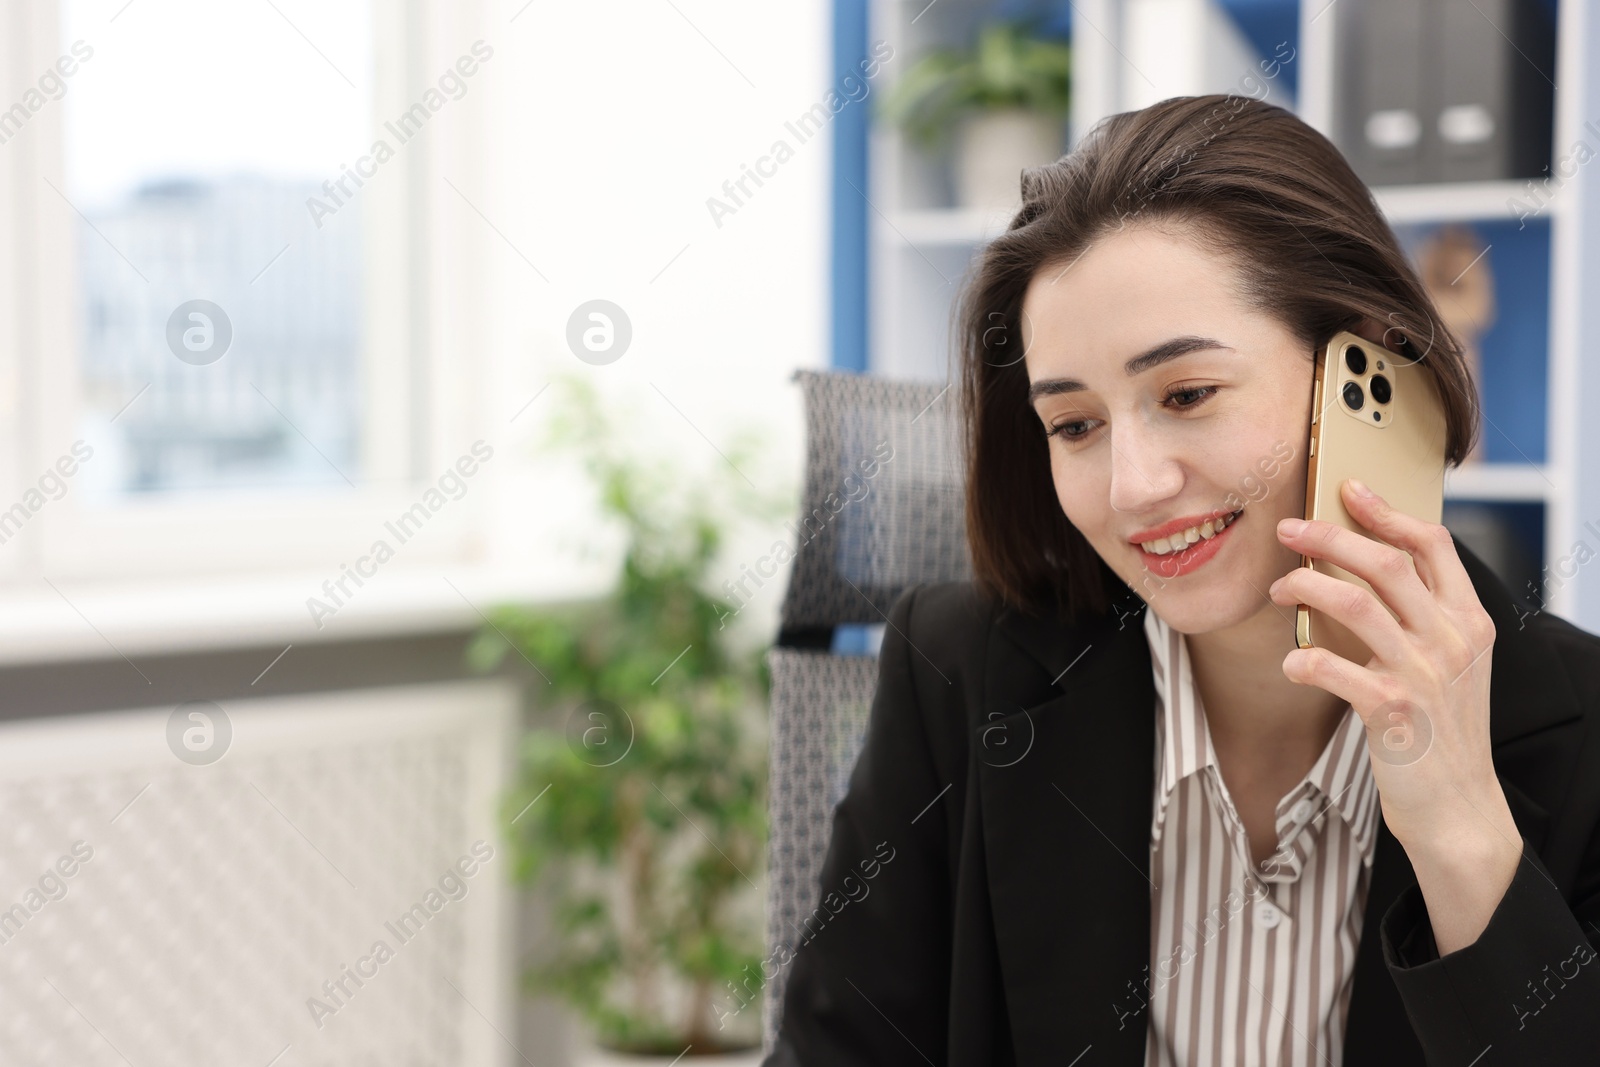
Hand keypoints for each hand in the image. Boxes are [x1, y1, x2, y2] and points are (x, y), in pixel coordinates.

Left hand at [1266, 478, 1519, 865]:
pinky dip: (1302, 659)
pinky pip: (1331, 667)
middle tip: (1288, 529)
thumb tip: (1374, 565)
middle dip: (1329, 537)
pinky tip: (1292, 663)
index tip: (1348, 491)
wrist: (1457, 806)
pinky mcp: (1392, 710)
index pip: (1432, 545)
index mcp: (1469, 620)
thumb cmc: (1441, 730)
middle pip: (1384, 562)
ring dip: (1304, 588)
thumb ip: (1425, 617)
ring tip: (1279, 591)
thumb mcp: (1451, 664)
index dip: (1387, 512)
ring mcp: (1424, 674)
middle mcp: (1452, 639)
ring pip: (1353, 603)